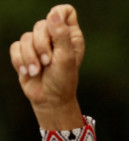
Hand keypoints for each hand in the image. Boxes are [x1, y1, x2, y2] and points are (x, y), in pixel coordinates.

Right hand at [9, 4, 84, 126]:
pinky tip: (28, 72)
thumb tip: (54, 14)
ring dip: (30, 57)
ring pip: (26, 36)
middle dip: (41, 45)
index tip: (56, 33)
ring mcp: (39, 44)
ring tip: (37, 71)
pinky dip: (20, 60)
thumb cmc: (63, 80)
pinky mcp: (25, 52)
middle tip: (48, 62)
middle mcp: (55, 37)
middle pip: (41, 23)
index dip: (58, 17)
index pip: (65, 11)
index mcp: (71, 36)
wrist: (49, 100)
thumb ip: (61, 35)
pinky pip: (15, 47)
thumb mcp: (65, 58)